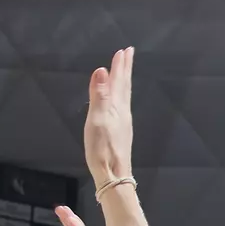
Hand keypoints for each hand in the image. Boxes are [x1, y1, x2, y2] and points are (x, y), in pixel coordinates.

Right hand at [81, 47, 133, 189]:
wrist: (114, 175)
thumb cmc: (103, 149)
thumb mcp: (97, 120)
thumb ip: (99, 95)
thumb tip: (102, 71)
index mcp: (117, 107)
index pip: (119, 81)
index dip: (120, 66)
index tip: (123, 50)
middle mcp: (123, 113)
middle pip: (124, 86)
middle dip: (125, 69)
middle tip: (127, 53)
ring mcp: (123, 123)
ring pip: (124, 96)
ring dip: (124, 81)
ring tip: (124, 71)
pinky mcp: (121, 132)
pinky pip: (122, 106)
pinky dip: (121, 95)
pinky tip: (119, 100)